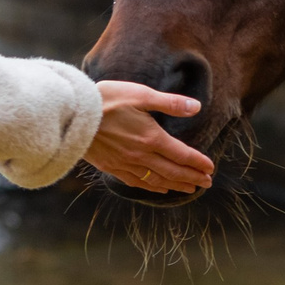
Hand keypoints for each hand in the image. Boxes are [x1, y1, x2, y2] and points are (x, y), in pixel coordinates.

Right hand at [85, 81, 217, 194]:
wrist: (73, 115)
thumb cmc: (106, 99)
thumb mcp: (140, 94)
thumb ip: (169, 103)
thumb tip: (196, 107)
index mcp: (151, 137)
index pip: (182, 155)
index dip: (198, 163)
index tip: (211, 168)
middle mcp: (141, 155)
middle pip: (173, 171)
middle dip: (193, 178)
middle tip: (207, 183)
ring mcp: (126, 164)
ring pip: (157, 180)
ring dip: (176, 185)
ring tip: (190, 189)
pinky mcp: (112, 167)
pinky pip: (137, 182)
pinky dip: (153, 188)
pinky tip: (160, 189)